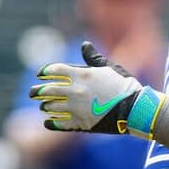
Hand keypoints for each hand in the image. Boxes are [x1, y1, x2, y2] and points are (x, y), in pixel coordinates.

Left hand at [29, 42, 143, 133]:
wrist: (135, 109)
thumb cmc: (124, 86)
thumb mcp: (110, 68)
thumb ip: (93, 58)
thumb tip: (84, 45)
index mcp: (82, 75)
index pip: (55, 70)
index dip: (45, 71)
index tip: (41, 74)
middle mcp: (76, 91)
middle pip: (47, 90)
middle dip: (37, 91)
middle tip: (32, 93)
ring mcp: (76, 108)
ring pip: (50, 107)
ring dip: (45, 106)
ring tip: (44, 106)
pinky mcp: (80, 123)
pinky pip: (58, 124)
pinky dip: (51, 122)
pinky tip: (48, 121)